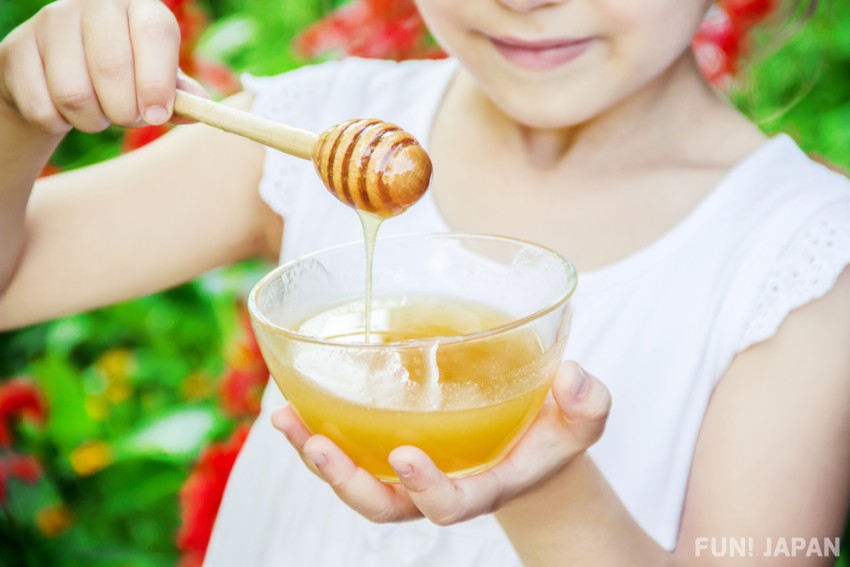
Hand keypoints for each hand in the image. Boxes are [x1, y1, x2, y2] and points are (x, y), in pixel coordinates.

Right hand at [0, 0, 206, 134]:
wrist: (59, 75)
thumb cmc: (124, 77)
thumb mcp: (157, 80)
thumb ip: (180, 95)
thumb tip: (199, 108)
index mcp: (138, 6)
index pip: (154, 32)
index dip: (157, 80)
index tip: (158, 115)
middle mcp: (92, 3)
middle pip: (112, 68)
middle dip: (125, 111)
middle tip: (127, 117)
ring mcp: (49, 23)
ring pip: (74, 94)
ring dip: (92, 120)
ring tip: (97, 111)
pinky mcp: (16, 50)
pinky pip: (43, 107)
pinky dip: (60, 123)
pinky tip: (65, 109)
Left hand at [271, 361, 611, 524]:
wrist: (529, 440)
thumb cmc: (553, 431)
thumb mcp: (582, 418)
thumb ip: (587, 403)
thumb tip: (573, 377)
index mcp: (484, 485)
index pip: (451, 505)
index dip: (427, 491)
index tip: (406, 457)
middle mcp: (438, 486)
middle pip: (385, 505)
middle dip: (347, 481)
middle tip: (318, 446)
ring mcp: (411, 470)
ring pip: (356, 481)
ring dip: (317, 456)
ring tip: (285, 420)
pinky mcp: (392, 446)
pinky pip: (350, 448)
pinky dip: (318, 430)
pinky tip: (293, 403)